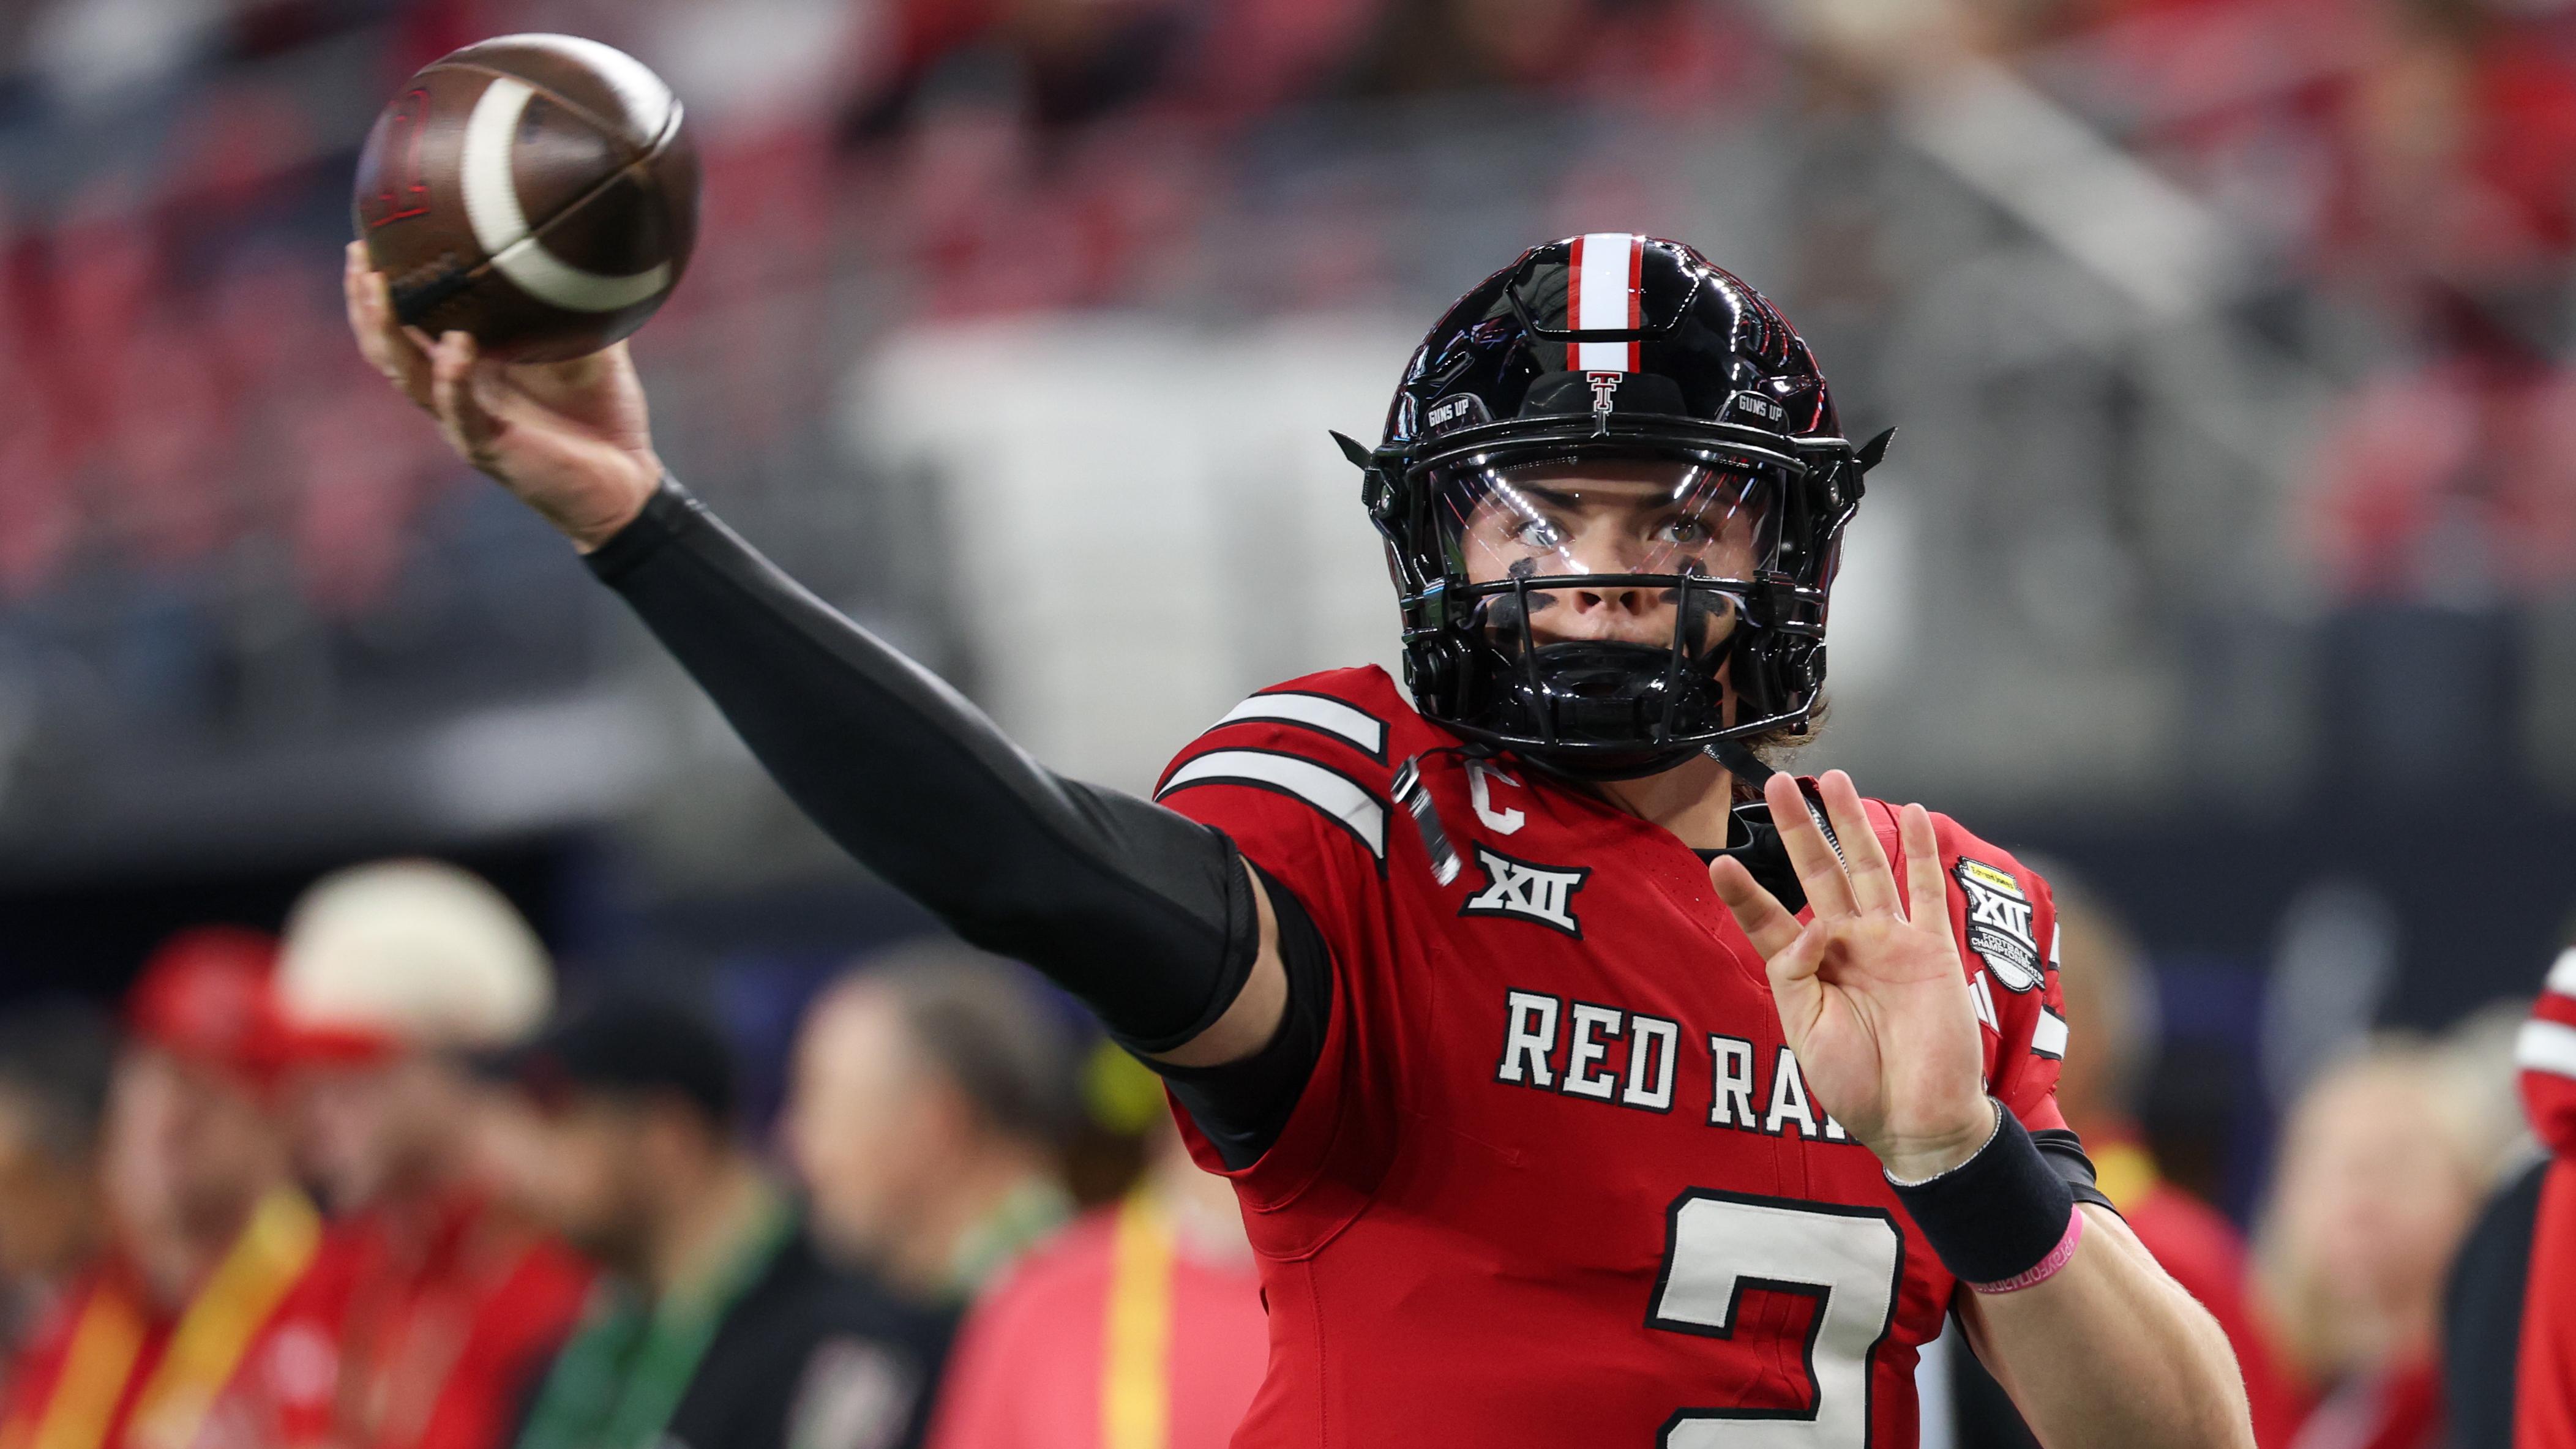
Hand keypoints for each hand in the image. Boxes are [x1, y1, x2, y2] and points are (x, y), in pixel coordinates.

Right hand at [342, 241, 660, 549]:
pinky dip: (454, 379)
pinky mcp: (487, 447)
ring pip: (407, 374)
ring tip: (378, 287)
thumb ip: (583, 305)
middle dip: (365, 300)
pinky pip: (459, 411)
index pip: (410, 323)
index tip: (375, 234)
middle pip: (387, 345)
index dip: (386, 286)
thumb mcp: (593, 349)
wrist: (628, 483)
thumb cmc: (604, 417)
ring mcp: (465, 420)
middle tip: (359, 251)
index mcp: (471, 366)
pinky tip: (455, 348)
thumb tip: (590, 248)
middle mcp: (456, 391)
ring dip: (387, 331)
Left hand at [1709, 770, 1992, 1180]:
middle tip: (1775, 782)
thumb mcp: (1804, 1033)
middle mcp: (1846, 947)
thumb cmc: (1856, 1087)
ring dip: (1852, 823)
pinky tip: (1915, 814)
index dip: (1744, 891)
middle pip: (1818, 873)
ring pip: (1867, 868)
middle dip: (1798, 827)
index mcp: (1806, 971)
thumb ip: (1794, 973)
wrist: (1916, 1120)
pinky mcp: (1932, 951)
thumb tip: (1812, 924)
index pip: (1767, 918)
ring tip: (1834, 779)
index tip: (1719, 861)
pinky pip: (1926, 893)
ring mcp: (1891, 943)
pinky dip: (1922, 854)